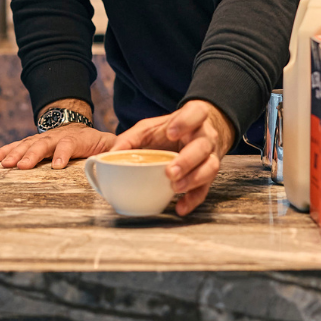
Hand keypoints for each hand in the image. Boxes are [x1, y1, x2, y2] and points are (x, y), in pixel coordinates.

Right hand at [0, 124, 114, 169]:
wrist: (79, 127)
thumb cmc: (95, 142)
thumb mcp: (108, 144)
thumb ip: (113, 150)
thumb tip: (117, 158)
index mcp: (78, 138)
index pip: (70, 143)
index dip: (62, 153)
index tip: (56, 165)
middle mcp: (57, 136)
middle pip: (43, 143)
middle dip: (32, 155)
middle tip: (21, 167)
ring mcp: (43, 138)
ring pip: (27, 144)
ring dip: (14, 154)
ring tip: (2, 164)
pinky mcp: (32, 143)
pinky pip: (16, 146)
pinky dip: (3, 151)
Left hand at [112, 100, 234, 215]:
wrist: (197, 134)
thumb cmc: (171, 131)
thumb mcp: (151, 128)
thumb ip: (132, 138)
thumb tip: (111, 154)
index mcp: (193, 118)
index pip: (196, 113)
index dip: (185, 122)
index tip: (171, 133)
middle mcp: (205, 136)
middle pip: (203, 146)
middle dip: (187, 160)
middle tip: (170, 171)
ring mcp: (210, 155)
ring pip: (209, 167)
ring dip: (193, 179)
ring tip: (175, 188)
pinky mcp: (208, 174)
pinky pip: (205, 189)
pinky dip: (193, 199)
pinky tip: (180, 206)